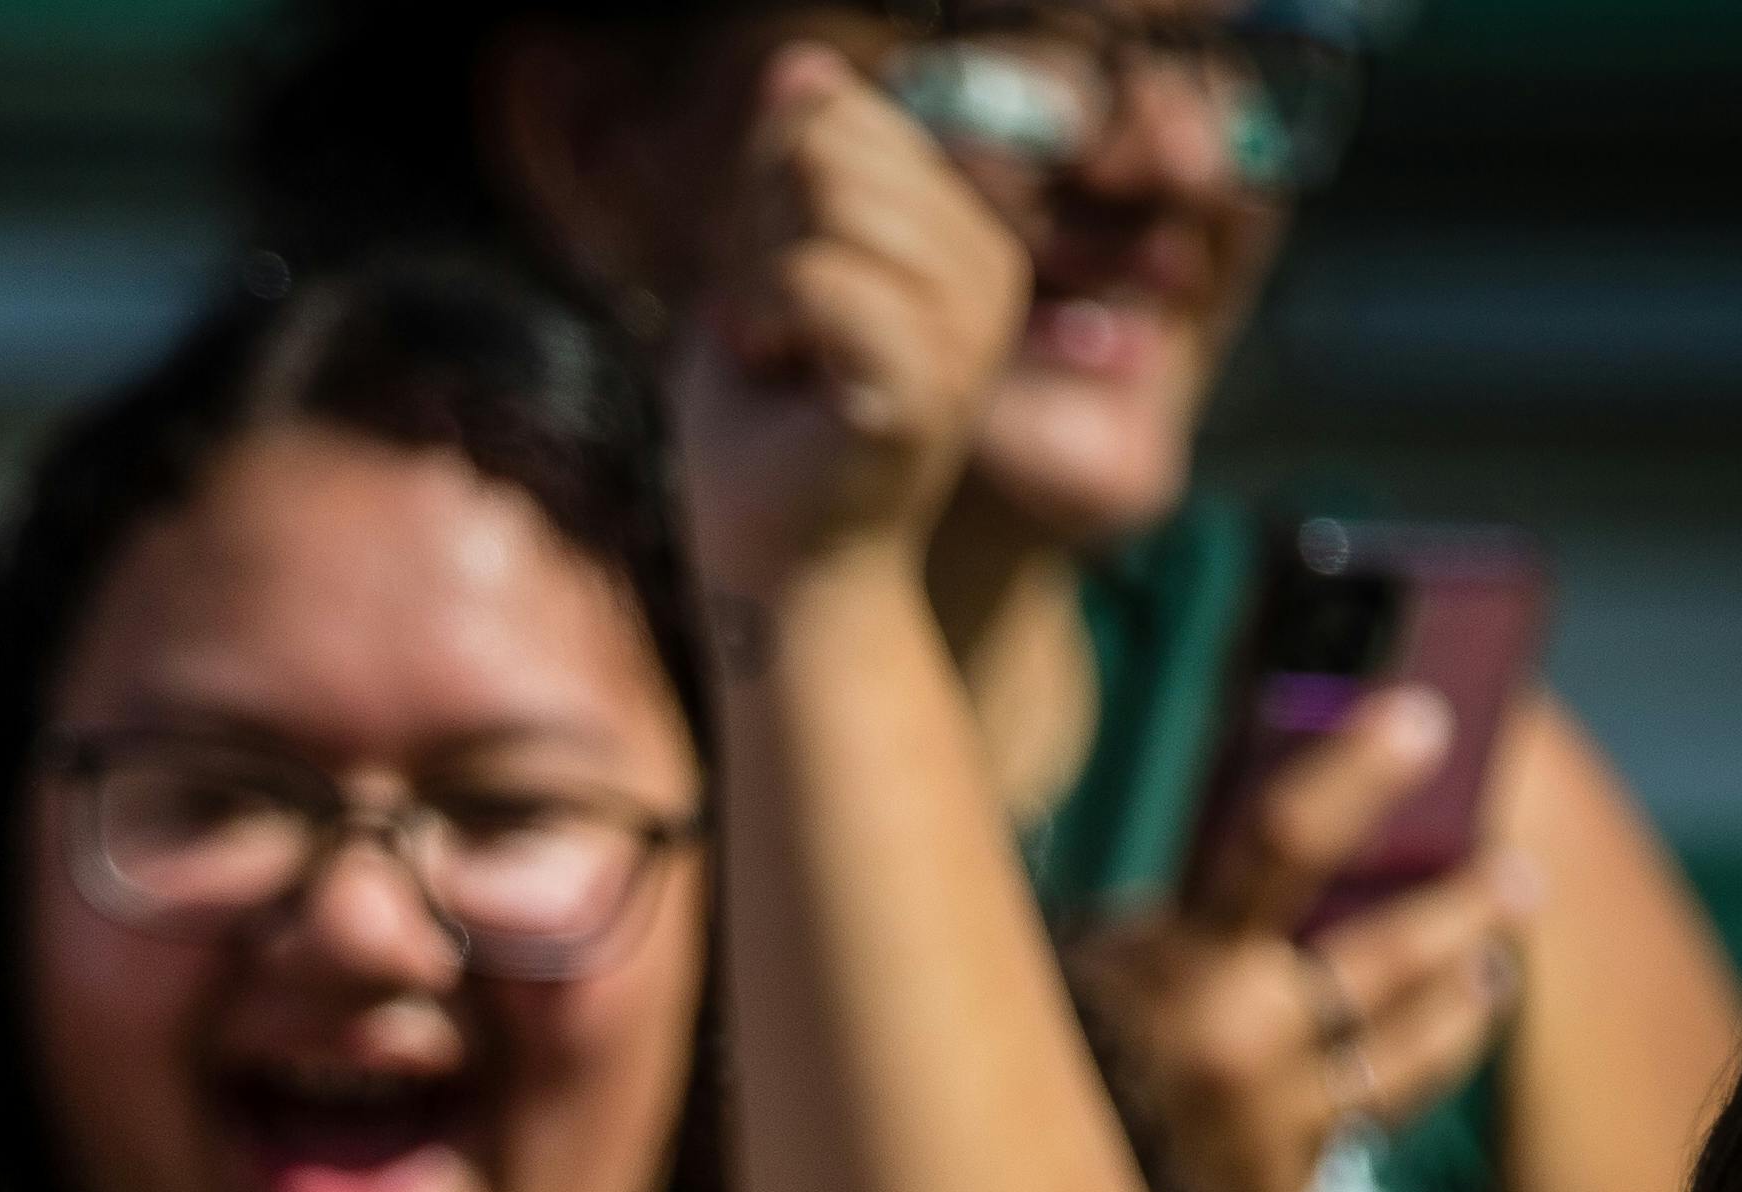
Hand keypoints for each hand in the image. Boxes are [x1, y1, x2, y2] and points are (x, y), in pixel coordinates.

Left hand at [672, 45, 1025, 605]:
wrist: (774, 575)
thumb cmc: (764, 440)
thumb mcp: (762, 273)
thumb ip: (785, 173)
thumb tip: (802, 65)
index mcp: (961, 236)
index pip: (835, 123)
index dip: (763, 205)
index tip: (778, 302)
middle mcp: (985, 268)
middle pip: (826, 145)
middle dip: (756, 237)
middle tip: (774, 336)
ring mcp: (968, 322)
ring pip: (821, 198)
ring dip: (758, 285)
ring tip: (782, 360)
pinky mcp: (928, 377)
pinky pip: (813, 274)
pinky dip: (763, 323)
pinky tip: (784, 382)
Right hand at [1066, 686, 1533, 1191]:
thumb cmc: (1047, 1059)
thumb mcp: (1097, 964)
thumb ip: (1185, 921)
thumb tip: (1299, 850)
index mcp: (1177, 966)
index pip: (1283, 841)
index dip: (1359, 772)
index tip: (1423, 719)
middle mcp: (1235, 1047)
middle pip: (1395, 960)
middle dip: (1468, 909)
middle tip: (1518, 876)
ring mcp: (1265, 1130)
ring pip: (1408, 1058)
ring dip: (1464, 1007)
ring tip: (1492, 974)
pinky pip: (1351, 1132)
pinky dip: (1368, 1096)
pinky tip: (1388, 1072)